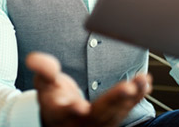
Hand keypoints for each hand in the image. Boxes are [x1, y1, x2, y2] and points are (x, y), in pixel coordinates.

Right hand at [26, 52, 151, 126]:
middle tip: (128, 89)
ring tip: (142, 81)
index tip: (80, 105)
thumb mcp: (43, 83)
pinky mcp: (111, 119)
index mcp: (60, 113)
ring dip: (131, 98)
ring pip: (116, 114)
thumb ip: (42, 70)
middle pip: (98, 115)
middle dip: (114, 102)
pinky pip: (125, 111)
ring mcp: (98, 123)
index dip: (73, 109)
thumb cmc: (52, 96)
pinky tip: (145, 84)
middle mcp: (80, 122)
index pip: (66, 113)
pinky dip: (136, 97)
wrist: (62, 115)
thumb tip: (33, 59)